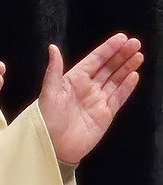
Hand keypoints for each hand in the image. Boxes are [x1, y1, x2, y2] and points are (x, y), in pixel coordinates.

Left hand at [39, 34, 142, 164]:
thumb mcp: (48, 92)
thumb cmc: (46, 119)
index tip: (121, 37)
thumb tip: (52, 48)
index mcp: (72, 80)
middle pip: (108, 67)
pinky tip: (134, 75)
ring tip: (138, 55)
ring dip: (127, 67)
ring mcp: (97, 101)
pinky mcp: (105, 114)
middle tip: (135, 43)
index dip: (107, 49)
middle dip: (121, 55)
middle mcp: (86, 88)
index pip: (94, 60)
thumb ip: (54, 70)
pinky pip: (119, 97)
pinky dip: (127, 87)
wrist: (53, 146)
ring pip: (116, 80)